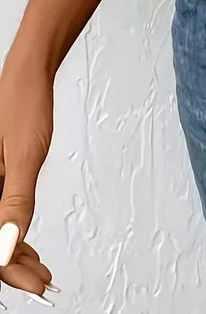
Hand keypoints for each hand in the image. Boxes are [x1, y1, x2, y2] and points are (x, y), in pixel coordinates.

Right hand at [0, 63, 55, 304]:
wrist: (27, 74)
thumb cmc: (23, 104)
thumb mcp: (24, 156)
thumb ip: (15, 203)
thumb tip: (7, 248)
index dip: (10, 272)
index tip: (36, 285)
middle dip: (13, 268)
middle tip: (44, 281)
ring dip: (13, 255)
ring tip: (40, 268)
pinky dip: (11, 234)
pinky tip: (27, 245)